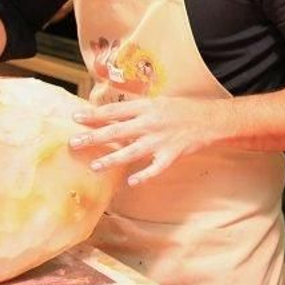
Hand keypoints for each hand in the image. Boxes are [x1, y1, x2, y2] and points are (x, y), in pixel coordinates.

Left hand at [70, 96, 225, 185]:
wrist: (210, 119)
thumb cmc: (183, 110)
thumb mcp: (159, 103)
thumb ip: (137, 110)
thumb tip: (113, 114)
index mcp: (146, 107)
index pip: (114, 111)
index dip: (93, 114)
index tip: (75, 117)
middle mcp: (150, 123)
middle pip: (116, 130)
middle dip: (93, 137)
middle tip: (74, 143)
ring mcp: (160, 140)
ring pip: (131, 151)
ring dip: (112, 159)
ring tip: (95, 166)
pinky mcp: (171, 154)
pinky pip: (155, 168)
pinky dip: (144, 175)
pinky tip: (132, 182)